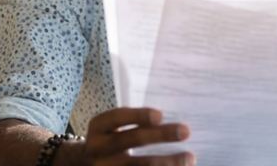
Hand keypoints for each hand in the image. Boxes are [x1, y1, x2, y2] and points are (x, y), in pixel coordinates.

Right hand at [79, 107, 193, 164]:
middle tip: (185, 131)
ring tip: (189, 158)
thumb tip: (174, 125)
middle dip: (160, 135)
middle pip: (131, 140)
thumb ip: (137, 123)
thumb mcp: (114, 128)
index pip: (117, 117)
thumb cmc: (112, 140)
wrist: (87, 164)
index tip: (160, 115)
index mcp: (99, 127)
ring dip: (166, 162)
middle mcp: (98, 148)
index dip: (138, 115)